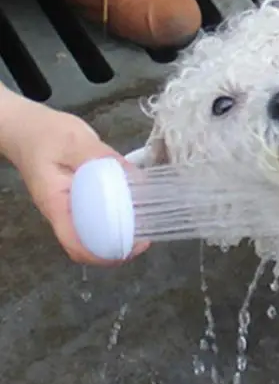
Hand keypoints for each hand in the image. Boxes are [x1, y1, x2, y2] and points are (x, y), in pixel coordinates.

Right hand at [0, 88, 147, 264]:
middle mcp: (63, 213)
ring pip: (94, 234)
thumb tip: (134, 176)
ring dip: (119, 235)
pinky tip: (135, 207)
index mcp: (56, 205)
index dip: (103, 254)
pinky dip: (117, 216)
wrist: (28, 129)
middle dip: (118, 248)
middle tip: (145, 237)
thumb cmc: (46, 135)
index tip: (131, 246)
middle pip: (88, 246)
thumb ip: (104, 157)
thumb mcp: (76, 140)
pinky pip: (98, 216)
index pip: (75, 244)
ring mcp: (70, 208)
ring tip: (144, 226)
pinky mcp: (80, 199)